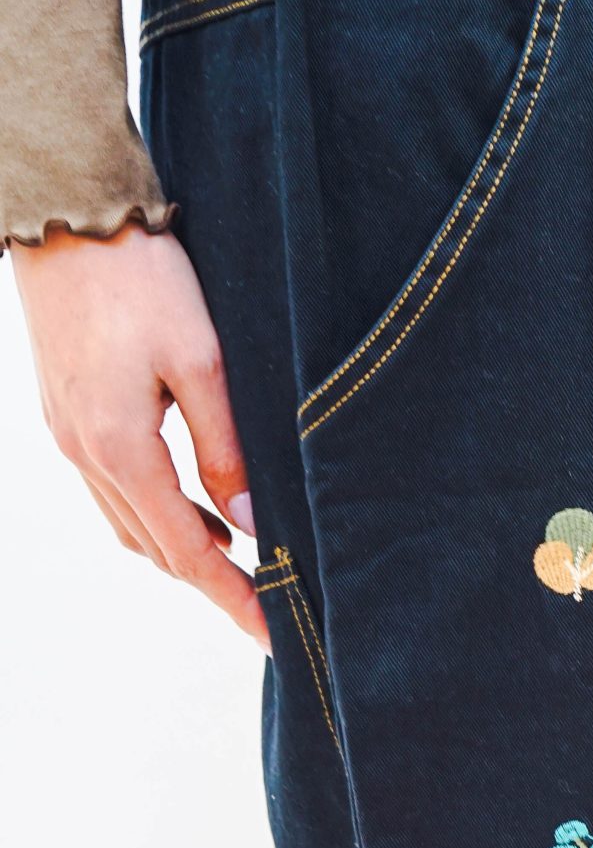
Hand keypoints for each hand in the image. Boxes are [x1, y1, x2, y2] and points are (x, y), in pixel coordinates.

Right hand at [12, 225, 267, 649]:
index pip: (188, 553)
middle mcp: (85, 454)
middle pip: (154, 550)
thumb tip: (252, 522)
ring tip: (240, 556)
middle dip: (210, 581)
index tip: (272, 633)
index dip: (233, 598)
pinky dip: (155, 512)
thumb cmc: (141, 277)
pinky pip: (112, 490)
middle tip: (266, 599)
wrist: (66, 214)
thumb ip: (227, 449)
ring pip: (130, 524)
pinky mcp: (64, 413)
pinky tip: (196, 504)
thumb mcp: (204, 363)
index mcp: (120, 449)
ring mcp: (68, 436)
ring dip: (180, 548)